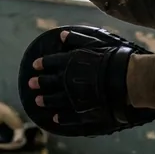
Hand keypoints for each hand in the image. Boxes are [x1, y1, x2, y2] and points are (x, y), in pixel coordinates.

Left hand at [18, 26, 154, 135]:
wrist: (124, 79)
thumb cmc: (111, 58)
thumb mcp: (94, 42)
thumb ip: (77, 39)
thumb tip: (62, 35)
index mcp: (69, 62)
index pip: (51, 62)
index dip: (42, 64)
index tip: (35, 66)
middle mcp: (67, 80)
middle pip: (49, 82)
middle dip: (39, 83)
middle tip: (30, 84)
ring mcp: (73, 97)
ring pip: (55, 100)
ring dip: (46, 100)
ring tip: (37, 101)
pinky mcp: (83, 112)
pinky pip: (69, 116)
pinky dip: (61, 118)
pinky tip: (55, 118)